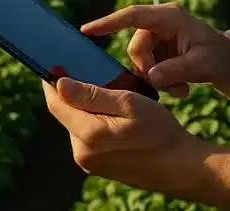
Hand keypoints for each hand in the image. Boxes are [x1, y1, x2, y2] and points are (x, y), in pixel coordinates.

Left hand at [41, 76, 205, 196]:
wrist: (179, 165)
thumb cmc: (159, 131)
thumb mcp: (129, 104)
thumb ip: (92, 94)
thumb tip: (59, 83)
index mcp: (88, 134)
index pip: (55, 103)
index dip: (51, 81)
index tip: (53, 63)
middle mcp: (82, 152)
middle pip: (64, 114)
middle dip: (71, 94)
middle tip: (86, 73)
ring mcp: (89, 162)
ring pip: (76, 125)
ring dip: (84, 108)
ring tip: (105, 94)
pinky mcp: (97, 166)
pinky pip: (87, 137)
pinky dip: (93, 122)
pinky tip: (112, 115)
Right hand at [80, 2, 229, 107]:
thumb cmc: (223, 59)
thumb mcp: (203, 65)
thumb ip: (176, 70)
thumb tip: (151, 77)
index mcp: (170, 17)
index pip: (132, 15)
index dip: (108, 22)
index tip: (87, 31)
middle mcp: (161, 24)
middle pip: (136, 47)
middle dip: (149, 70)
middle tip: (172, 90)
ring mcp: (161, 38)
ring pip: (141, 61)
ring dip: (156, 80)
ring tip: (181, 91)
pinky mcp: (162, 52)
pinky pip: (148, 68)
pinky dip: (160, 82)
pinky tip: (179, 89)